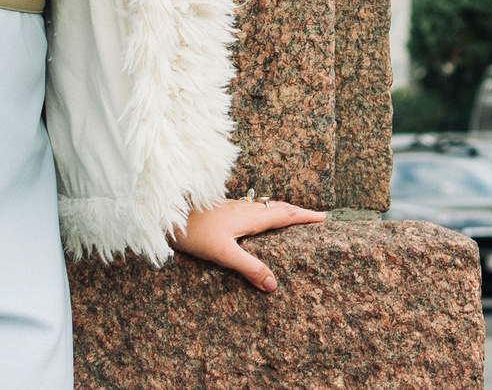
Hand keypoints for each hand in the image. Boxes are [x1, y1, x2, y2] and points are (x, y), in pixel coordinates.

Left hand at [169, 198, 326, 291]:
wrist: (168, 215)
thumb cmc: (194, 233)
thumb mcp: (224, 254)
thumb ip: (249, 268)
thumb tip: (274, 285)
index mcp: (250, 217)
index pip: (285, 214)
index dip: (305, 216)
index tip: (324, 217)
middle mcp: (245, 209)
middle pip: (278, 207)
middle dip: (298, 212)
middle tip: (315, 217)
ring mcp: (234, 207)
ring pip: (265, 207)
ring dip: (282, 210)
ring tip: (292, 217)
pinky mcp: (223, 210)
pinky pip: (253, 209)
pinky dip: (266, 212)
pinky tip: (257, 221)